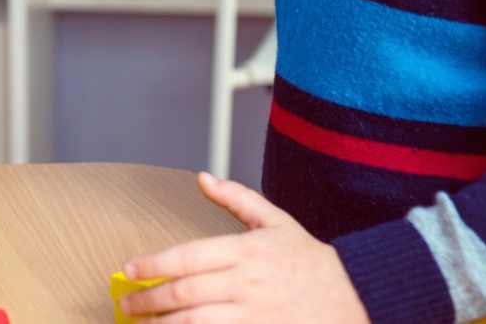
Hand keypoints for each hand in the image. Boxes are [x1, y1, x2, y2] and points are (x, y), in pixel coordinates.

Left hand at [120, 173, 368, 323]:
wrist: (359, 296)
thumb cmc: (311, 261)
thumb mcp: (277, 222)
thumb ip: (237, 199)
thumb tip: (203, 178)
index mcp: (246, 252)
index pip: (187, 257)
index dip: (153, 264)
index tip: (129, 269)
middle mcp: (248, 284)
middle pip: (185, 293)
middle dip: (148, 299)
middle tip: (126, 303)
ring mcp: (257, 316)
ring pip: (197, 323)